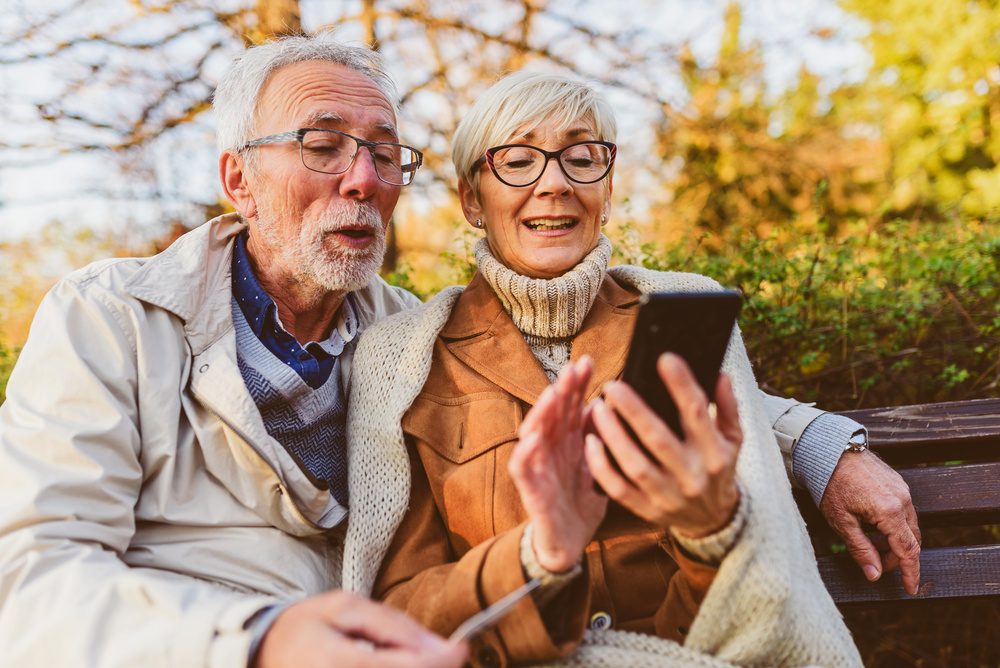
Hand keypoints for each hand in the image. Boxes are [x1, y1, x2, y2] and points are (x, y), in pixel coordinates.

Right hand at [255, 590, 468, 667]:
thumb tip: (439, 644)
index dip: (443, 661)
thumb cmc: (305, 626)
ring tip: (411, 657)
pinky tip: (391, 664)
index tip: (461, 647)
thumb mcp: (346, 607)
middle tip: (442, 654)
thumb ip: (393, 626)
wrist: (261, 654)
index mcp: (338, 663)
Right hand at [508, 356, 607, 572]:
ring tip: (553, 393)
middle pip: (553, 413)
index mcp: (568, 444)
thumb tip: (600, 406)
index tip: (589, 362)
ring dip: (542, 412)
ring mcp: (537, 467)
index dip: (577, 384)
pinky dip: (525, 451)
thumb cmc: (578, 506)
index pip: (570, 407)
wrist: (568, 546)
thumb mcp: (594, 468)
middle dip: (562, 389)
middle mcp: (550, 450)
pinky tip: (534, 437)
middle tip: (573, 367)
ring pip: (533, 432)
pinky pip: (521, 467)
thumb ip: (595, 440)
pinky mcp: (529, 489)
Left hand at [586, 352, 741, 536]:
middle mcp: (692, 476)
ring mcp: (668, 496)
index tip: (664, 359)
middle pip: (659, 439)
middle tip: (612, 386)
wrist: (713, 520)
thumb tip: (719, 374)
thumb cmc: (718, 468)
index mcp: (715, 454)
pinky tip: (590, 441)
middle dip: (634, 411)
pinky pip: (618, 489)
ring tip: (597, 408)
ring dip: (613, 435)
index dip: (681, 385)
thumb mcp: (733, 439)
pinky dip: (602, 466)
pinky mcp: (647, 510)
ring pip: (635, 465)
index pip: (697, 414)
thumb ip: (727, 407)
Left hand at [819, 450, 920, 594]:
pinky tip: (873, 526)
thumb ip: (860, 549)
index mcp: (890, 511)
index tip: (910, 590)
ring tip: (871, 543)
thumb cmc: (830, 484)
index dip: (910, 573)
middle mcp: (903, 499)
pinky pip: (904, 511)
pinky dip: (893, 525)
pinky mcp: (898, 483)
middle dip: (897, 557)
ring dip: (894, 541)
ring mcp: (903, 489)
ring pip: (908, 526)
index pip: (908, 551)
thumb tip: (874, 575)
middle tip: (877, 563)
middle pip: (911, 540)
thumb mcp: (841, 521)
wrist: (830, 450)